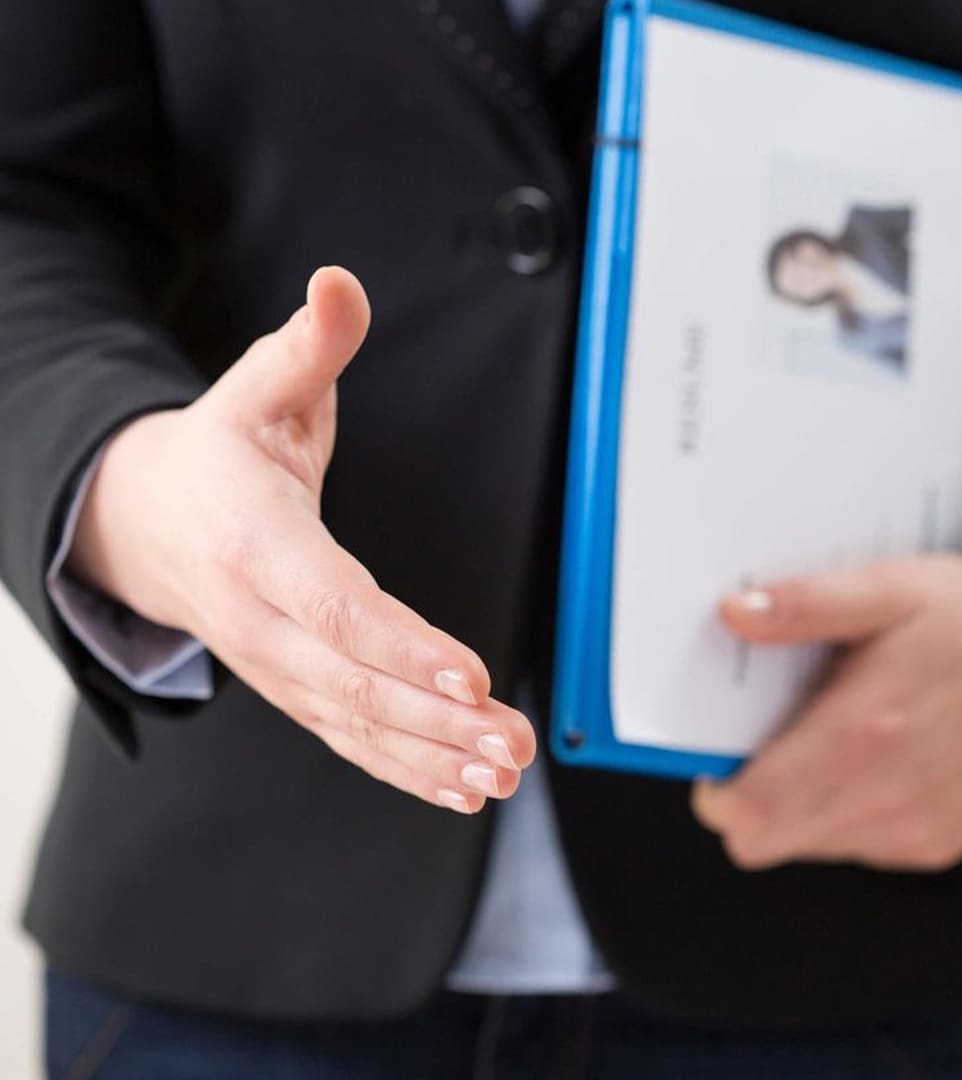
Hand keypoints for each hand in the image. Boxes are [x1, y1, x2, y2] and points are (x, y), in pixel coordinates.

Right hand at [68, 267, 535, 812]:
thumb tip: (340, 281)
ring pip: (355, 722)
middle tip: (511, 742)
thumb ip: (307, 345)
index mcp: (253, 540)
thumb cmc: (216, 455)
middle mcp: (258, 616)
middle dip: (435, 718)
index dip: (399, 642)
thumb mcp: (255, 389)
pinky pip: (348, 737)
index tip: (469, 675)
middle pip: (351, 680)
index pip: (331, 601)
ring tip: (501, 773)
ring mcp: (273, 663)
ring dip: (431, 756)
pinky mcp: (292, 685)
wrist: (149, 523)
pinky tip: (460, 788)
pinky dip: (403, 768)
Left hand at [692, 556, 961, 871]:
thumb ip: (807, 605)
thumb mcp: (894, 590)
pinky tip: (875, 756)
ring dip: (798, 805)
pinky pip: (863, 844)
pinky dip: (848, 811)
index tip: (717, 755)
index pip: (747, 811)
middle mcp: (886, 796)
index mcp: (859, 735)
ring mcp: (917, 828)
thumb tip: (736, 612)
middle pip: (765, 841)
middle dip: (748, 801)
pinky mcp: (942, 841)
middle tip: (764, 743)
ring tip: (830, 737)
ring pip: (811, 844)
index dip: (716, 792)